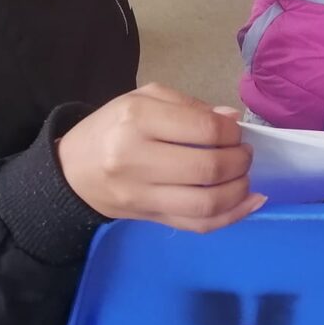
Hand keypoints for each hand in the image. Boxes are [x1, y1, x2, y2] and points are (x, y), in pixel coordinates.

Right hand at [57, 83, 265, 233]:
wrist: (72, 170)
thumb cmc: (112, 126)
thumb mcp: (144, 99)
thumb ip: (189, 106)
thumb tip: (231, 119)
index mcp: (137, 120)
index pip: (202, 129)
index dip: (231, 132)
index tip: (235, 131)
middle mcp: (137, 159)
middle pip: (207, 169)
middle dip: (239, 161)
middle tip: (244, 153)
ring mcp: (143, 195)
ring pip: (205, 203)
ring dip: (239, 190)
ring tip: (245, 176)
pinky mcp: (150, 219)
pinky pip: (198, 225)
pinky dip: (232, 217)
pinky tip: (252, 202)